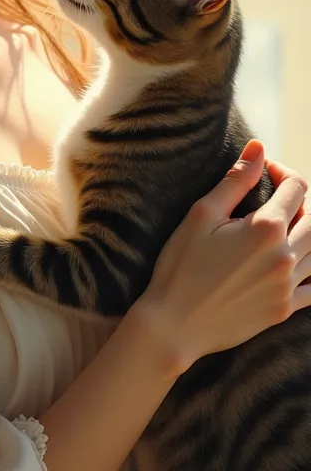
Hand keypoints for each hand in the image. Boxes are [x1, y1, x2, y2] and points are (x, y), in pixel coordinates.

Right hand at [137, 139, 310, 374]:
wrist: (174, 325)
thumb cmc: (181, 265)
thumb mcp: (202, 215)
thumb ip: (235, 180)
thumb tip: (258, 148)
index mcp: (266, 229)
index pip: (296, 188)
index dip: (282, 171)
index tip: (265, 170)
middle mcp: (285, 256)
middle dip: (296, 201)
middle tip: (271, 198)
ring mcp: (287, 286)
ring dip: (304, 232)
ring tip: (278, 227)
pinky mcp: (283, 309)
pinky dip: (310, 270)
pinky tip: (291, 261)